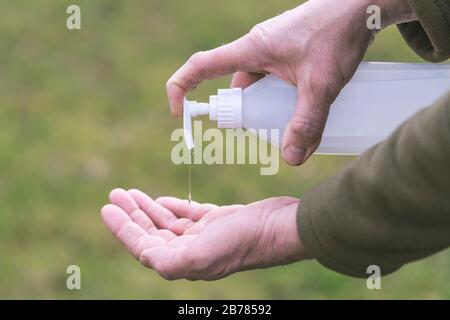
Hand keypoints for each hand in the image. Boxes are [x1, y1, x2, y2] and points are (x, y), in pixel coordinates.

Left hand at [101, 188, 308, 279]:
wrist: (279, 227)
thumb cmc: (243, 240)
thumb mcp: (202, 254)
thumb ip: (170, 260)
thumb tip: (144, 257)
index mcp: (184, 261)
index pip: (144, 246)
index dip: (123, 228)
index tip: (107, 208)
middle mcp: (192, 251)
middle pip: (152, 233)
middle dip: (132, 214)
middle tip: (115, 194)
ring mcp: (206, 236)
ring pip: (168, 223)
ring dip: (149, 208)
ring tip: (131, 193)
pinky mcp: (218, 221)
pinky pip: (188, 215)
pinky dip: (173, 208)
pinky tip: (162, 200)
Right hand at [166, 0, 416, 165]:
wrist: (365, 3)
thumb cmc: (338, 33)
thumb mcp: (321, 84)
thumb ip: (307, 122)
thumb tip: (292, 159)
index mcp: (251, 49)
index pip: (201, 66)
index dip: (182, 88)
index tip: (179, 113)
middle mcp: (258, 49)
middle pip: (236, 87)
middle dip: (246, 115)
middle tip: (268, 133)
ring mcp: (275, 51)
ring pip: (259, 87)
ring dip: (270, 108)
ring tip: (296, 123)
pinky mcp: (292, 53)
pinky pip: (276, 80)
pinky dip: (284, 98)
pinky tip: (307, 108)